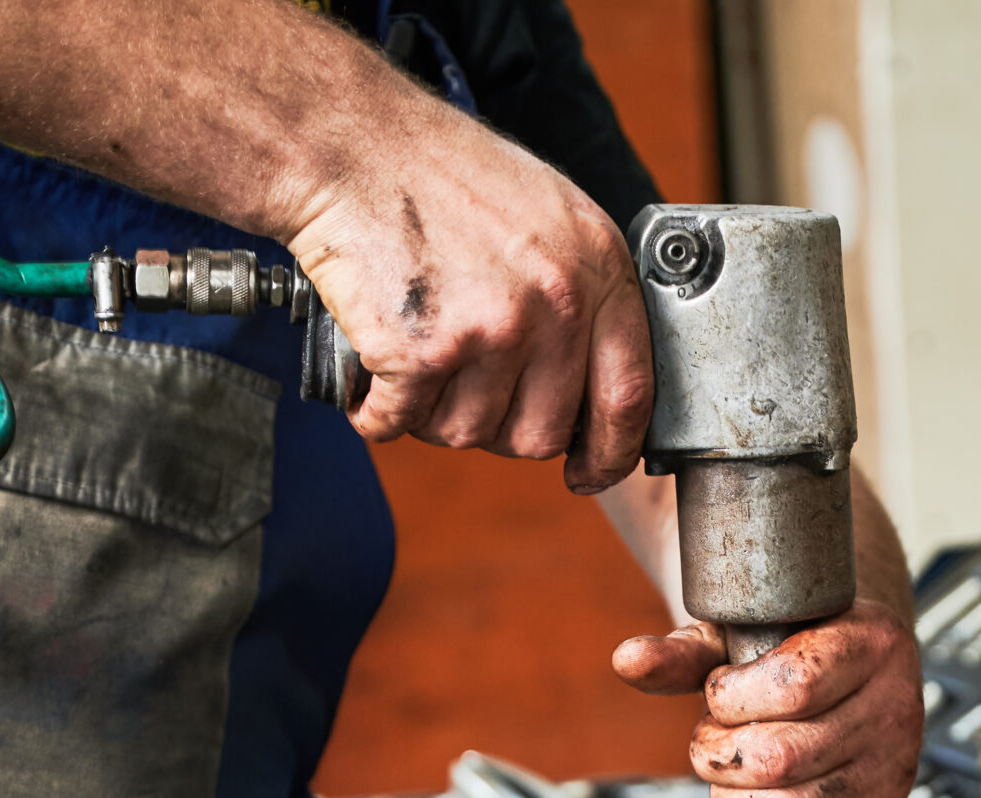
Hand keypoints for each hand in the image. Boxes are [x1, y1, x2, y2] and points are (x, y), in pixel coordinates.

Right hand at [280, 46, 652, 494]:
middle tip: (462, 377)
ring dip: (433, 411)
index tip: (589, 471)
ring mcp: (492, 328)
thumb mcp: (549, 217)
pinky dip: (378, 409)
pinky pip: (402, 424)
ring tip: (416, 345)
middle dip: (498, 424)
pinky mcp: (425, 351)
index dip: (610, 451)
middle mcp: (555, 300)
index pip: (629, 393)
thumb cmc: (440, 176)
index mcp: (597, 266)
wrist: (351, 144)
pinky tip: (374, 364)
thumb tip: (593, 392)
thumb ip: (581, 297)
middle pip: (541, 434)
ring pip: (469, 435)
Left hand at [613, 602, 923, 797]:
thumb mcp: (744, 638)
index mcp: (871, 646)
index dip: (731, 698)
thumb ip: (685, 653)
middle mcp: (893, 712)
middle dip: (718, 756)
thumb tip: (628, 660)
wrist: (858, 675)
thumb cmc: (796, 651)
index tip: (721, 693)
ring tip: (730, 778)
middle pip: (779, 759)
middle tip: (714, 743)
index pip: (794, 687)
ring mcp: (889, 778)